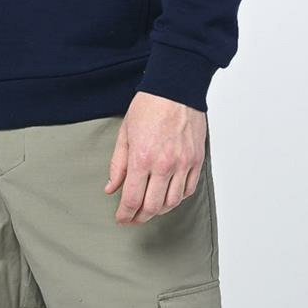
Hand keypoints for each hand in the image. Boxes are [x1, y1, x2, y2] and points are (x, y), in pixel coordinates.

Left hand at [104, 93, 206, 223]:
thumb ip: (117, 165)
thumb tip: (111, 188)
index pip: (132, 199)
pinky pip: (189, 189)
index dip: (125, 214)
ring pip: (173, 202)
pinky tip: (169, 196)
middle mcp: (164, 164)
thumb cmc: (149, 106)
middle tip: (133, 218)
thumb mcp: (125, 134)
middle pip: (152, 206)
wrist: (176, 89)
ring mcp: (183, 163)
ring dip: (160, 210)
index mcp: (142, 158)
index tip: (121, 219)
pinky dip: (178, 198)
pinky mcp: (197, 160)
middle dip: (140, 217)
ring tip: (150, 209)